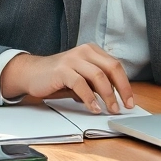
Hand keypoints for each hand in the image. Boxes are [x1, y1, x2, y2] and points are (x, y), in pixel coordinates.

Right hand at [0, 43, 134, 113]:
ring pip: (99, 76)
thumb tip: (115, 97)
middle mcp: (84, 51)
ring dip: (108, 96)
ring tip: (110, 109)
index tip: (129, 101)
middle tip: (125, 106)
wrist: (31, 73)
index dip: (125, 85)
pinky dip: (90, 99)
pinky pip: (81, 84)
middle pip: (112, 68)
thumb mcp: (81, 78)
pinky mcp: (62, 70)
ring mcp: (73, 59)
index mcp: (92, 51)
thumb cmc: (57, 77)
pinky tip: (94, 108)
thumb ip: (96, 84)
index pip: (115, 66)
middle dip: (122, 89)